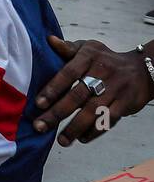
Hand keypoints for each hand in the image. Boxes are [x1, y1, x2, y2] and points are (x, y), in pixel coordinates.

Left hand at [32, 36, 153, 145]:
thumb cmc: (105, 59)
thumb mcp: (89, 48)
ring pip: (93, 111)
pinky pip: (109, 119)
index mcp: (89, 57)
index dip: (53, 88)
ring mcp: (116, 89)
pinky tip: (82, 138)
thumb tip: (50, 40)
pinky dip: (95, 131)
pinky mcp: (126, 103)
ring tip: (61, 140)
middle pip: (77, 95)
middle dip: (57, 113)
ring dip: (75, 127)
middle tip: (40, 126)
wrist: (143, 68)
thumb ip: (68, 48)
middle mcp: (103, 73)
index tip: (38, 104)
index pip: (68, 73)